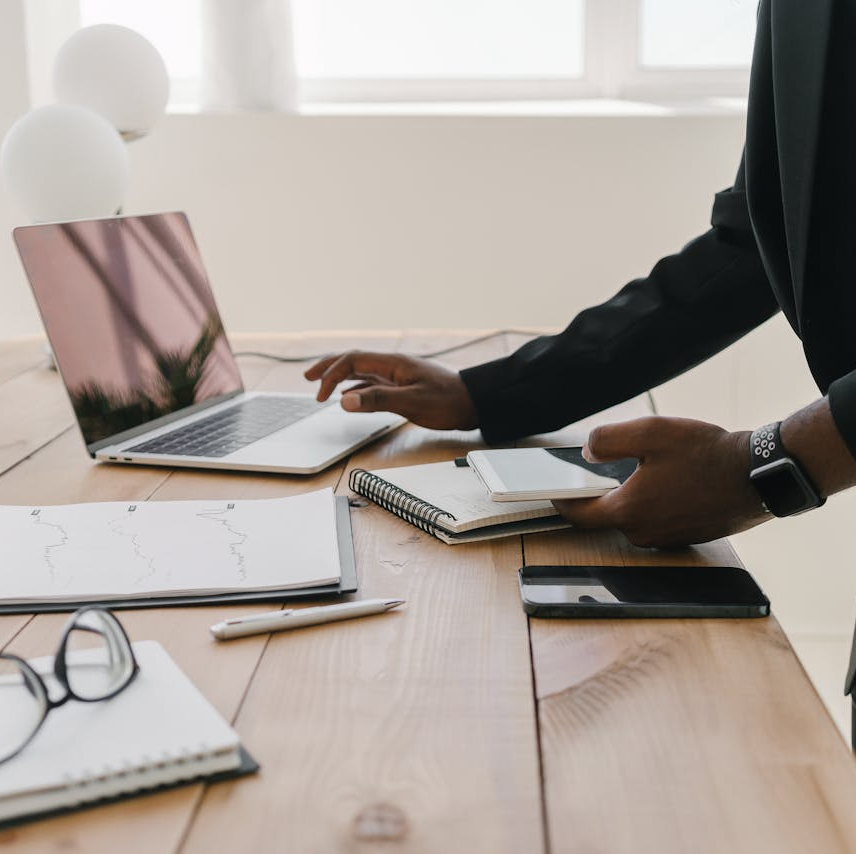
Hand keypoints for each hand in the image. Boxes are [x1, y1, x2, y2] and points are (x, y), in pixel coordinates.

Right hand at [304, 351, 478, 429]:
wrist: (474, 404)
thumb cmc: (448, 402)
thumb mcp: (411, 402)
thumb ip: (377, 401)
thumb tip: (343, 400)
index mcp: (393, 364)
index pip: (352, 360)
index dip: (331, 373)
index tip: (319, 394)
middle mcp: (392, 366)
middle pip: (352, 360)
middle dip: (328, 367)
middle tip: (306, 378)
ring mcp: (397, 376)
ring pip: (361, 372)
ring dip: (339, 377)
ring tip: (321, 387)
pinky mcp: (403, 387)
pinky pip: (372, 384)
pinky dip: (356, 389)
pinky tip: (350, 398)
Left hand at [554, 416, 769, 547]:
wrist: (760, 476)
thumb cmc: (706, 454)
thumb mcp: (650, 432)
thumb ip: (608, 440)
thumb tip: (587, 452)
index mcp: (629, 511)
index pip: (580, 515)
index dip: (563, 502)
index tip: (553, 492)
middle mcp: (645, 533)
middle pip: (608, 516)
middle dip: (601, 494)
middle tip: (600, 470)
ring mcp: (668, 539)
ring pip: (635, 518)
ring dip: (632, 497)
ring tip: (644, 469)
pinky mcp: (688, 536)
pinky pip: (659, 520)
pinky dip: (655, 503)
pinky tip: (669, 480)